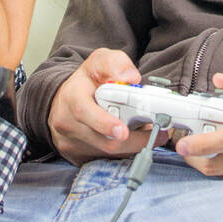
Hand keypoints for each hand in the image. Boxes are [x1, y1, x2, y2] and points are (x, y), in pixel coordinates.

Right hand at [48, 48, 164, 164]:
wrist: (63, 101)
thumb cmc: (86, 81)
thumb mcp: (100, 61)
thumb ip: (116, 64)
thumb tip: (131, 78)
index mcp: (72, 97)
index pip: (85, 112)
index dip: (105, 123)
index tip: (123, 131)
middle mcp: (68, 123)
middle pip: (104, 141)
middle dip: (135, 139)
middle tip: (159, 131)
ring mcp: (71, 143)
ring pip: (109, 154)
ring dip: (133, 145)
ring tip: (148, 131)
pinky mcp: (77, 157)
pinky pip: (106, 160)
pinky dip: (124, 152)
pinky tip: (132, 140)